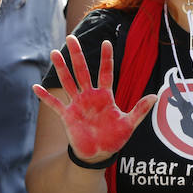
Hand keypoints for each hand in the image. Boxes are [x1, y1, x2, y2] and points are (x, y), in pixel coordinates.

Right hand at [33, 36, 156, 162]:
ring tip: (55, 53)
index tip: (107, 42)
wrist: (99, 155)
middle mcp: (89, 96)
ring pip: (68, 82)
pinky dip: (45, 97)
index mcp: (104, 95)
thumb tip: (155, 96)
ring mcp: (77, 104)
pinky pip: (55, 104)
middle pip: (82, 71)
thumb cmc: (114, 138)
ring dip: (61, 68)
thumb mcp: (129, 124)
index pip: (105, 72)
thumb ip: (140, 110)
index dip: (106, 58)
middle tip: (71, 37)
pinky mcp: (67, 116)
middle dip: (77, 55)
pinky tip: (36, 87)